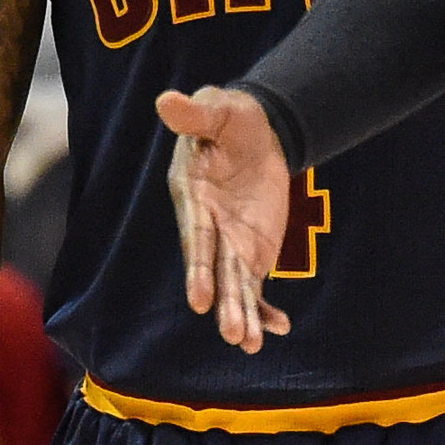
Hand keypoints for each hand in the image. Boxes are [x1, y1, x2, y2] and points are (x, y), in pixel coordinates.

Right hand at [156, 86, 293, 351]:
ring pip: (236, 286)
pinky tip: (279, 327)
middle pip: (216, 272)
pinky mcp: (251, 252)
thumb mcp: (219, 110)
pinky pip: (256, 286)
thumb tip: (166, 100)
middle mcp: (208, 228)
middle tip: (234, 334)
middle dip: (225, 304)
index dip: (198, 270)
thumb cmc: (232, 118)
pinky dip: (265, 307)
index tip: (200, 300)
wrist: (257, 132)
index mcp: (193, 198)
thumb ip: (196, 114)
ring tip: (251, 344)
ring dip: (243, 314)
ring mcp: (229, 244)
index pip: (196, 239)